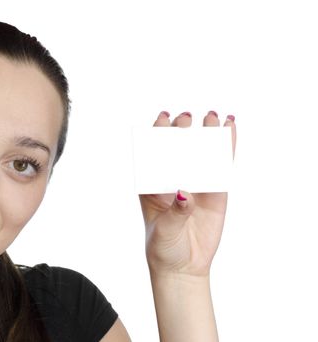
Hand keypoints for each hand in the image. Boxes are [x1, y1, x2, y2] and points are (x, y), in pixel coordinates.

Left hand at [139, 111, 236, 277]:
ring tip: (211, 115)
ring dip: (206, 134)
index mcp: (153, 185)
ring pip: (202, 154)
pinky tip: (231, 129)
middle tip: (186, 118)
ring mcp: (196, 184)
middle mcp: (174, 180)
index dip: (157, 133)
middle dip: (181, 130)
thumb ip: (176, 211)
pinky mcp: (216, 193)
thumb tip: (185, 193)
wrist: (184, 267)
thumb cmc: (164, 247)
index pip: (153, 154)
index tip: (163, 118)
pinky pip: (222, 167)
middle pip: (178, 149)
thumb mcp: (164, 229)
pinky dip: (227, 149)